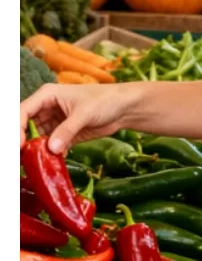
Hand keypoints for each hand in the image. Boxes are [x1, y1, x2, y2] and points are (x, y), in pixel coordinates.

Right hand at [20, 83, 137, 153]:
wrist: (125, 108)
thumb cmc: (105, 100)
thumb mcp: (84, 113)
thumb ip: (67, 130)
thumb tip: (51, 148)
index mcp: (47, 96)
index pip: (22, 112)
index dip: (17, 129)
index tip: (19, 145)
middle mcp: (46, 109)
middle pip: (26, 128)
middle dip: (25, 143)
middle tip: (24, 159)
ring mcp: (55, 123)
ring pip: (38, 140)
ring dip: (38, 152)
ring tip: (39, 164)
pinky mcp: (64, 135)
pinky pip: (51, 147)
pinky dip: (51, 155)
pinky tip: (55, 162)